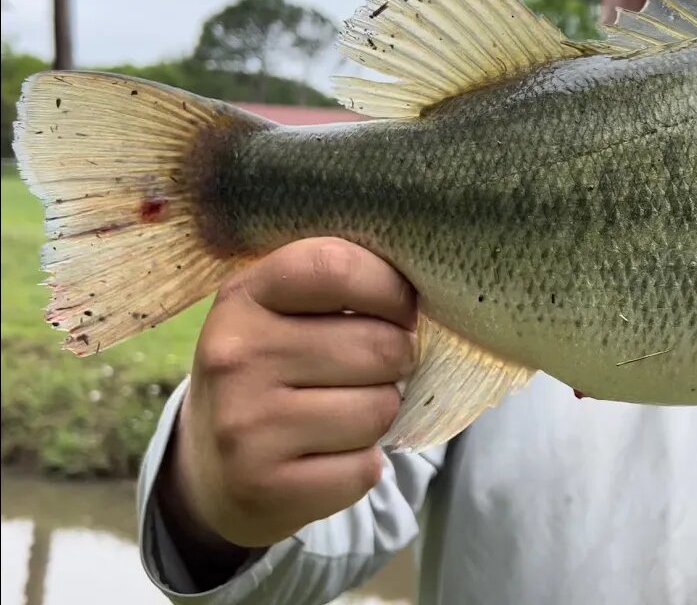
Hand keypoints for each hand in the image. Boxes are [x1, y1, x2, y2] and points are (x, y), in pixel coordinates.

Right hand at [157, 238, 416, 556]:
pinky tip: (326, 459)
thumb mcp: (282, 312)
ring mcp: (244, 426)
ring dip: (379, 415)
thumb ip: (340, 285)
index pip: (336, 267)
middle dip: (396, 360)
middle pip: (379, 346)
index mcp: (242, 298)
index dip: (390, 288)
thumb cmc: (271, 373)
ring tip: (342, 415)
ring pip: (380, 409)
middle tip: (370, 372)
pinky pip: (365, 468)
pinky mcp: (264, 487)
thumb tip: (427, 286)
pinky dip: (362, 466)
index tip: (401, 310)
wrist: (210, 472)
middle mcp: (235, 357)